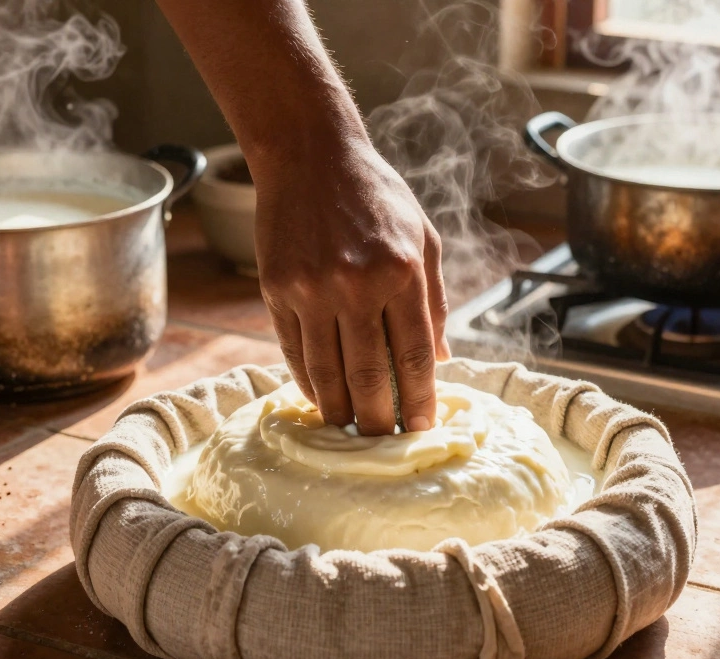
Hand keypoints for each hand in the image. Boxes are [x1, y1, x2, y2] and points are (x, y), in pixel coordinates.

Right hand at [253, 138, 450, 435]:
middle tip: (385, 441)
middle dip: (379, 420)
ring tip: (351, 428)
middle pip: (370, 376)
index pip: (415, 357)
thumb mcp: (422, 238)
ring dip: (340, 410)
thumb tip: (442, 361)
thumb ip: (433, 301)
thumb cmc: (376, 197)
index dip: (420, 400)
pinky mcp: (277, 289)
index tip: (422, 427)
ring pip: (327, 373)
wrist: (310, 156)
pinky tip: (321, 397)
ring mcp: (311, 289)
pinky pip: (294, 352)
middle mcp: (356, 284)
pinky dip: (308, 382)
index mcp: (402, 272)